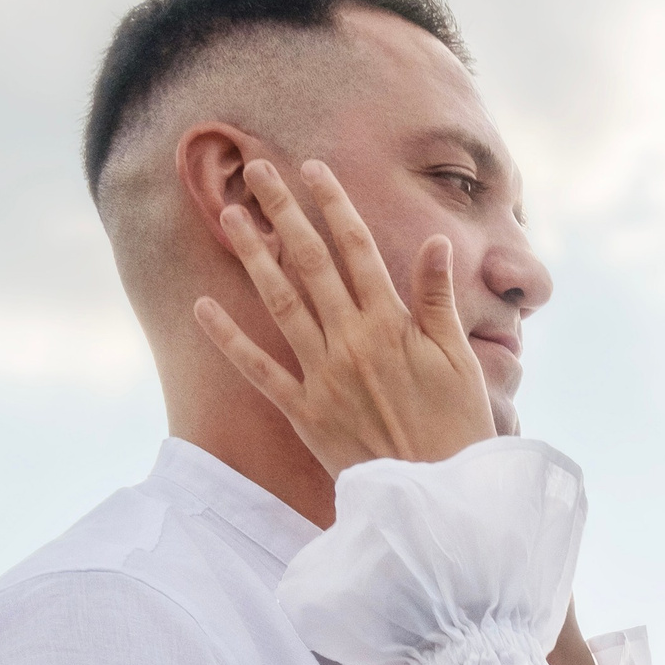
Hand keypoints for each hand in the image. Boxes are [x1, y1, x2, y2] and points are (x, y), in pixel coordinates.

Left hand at [194, 158, 494, 474]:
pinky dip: (229, 339)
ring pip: (279, 303)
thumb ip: (439, 300)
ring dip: (253, 256)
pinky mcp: (304, 412)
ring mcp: (323, 376)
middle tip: (257, 171)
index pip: (358, 249)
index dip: (334, 205)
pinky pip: (259, 370)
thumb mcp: (461, 360)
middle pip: (311, 263)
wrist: (438, 496)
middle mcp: (352, 341)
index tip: (314, 169)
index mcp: (392, 325)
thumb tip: (433, 243)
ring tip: (229, 216)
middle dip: (283, 212)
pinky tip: (203, 307)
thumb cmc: (458, 428)